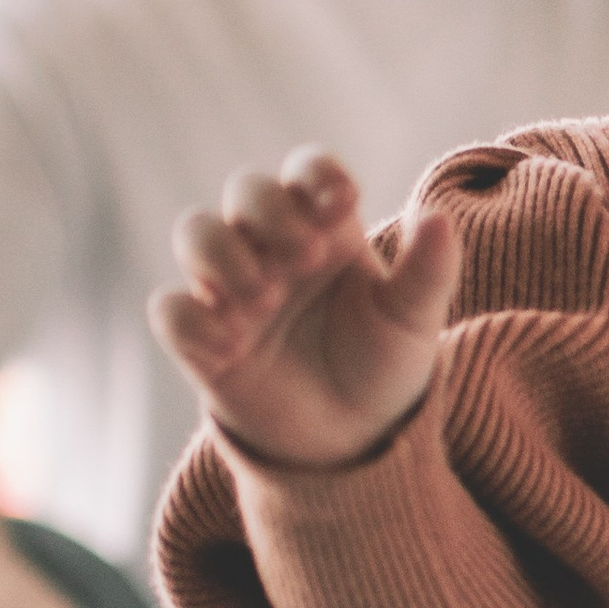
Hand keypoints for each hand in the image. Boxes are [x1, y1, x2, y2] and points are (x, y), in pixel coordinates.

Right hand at [149, 148, 460, 469]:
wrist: (351, 437)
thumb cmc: (380, 364)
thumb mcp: (412, 321)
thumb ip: (428, 271)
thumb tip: (438, 218)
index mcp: (325, 227)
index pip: (307, 171)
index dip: (317, 173)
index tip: (344, 203)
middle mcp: (272, 247)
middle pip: (246, 189)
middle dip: (270, 212)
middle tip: (307, 259)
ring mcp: (231, 289)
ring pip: (195, 233)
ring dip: (223, 254)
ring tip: (265, 298)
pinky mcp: (201, 339)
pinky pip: (170, 311)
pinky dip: (192, 321)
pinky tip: (232, 347)